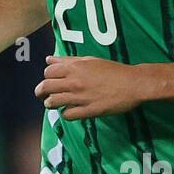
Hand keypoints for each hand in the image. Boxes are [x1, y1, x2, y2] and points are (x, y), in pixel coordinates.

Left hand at [35, 55, 151, 119]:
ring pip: (53, 102)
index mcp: (75, 67)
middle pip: (46, 87)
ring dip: (50, 103)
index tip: (49, 80)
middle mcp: (74, 81)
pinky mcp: (88, 110)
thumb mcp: (90, 60)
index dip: (46, 77)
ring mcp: (80, 97)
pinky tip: (69, 111)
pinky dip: (65, 114)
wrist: (133, 83)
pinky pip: (67, 115)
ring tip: (53, 104)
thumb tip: (49, 59)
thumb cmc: (113, 70)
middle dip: (41, 91)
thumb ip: (69, 60)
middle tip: (42, 95)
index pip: (48, 72)